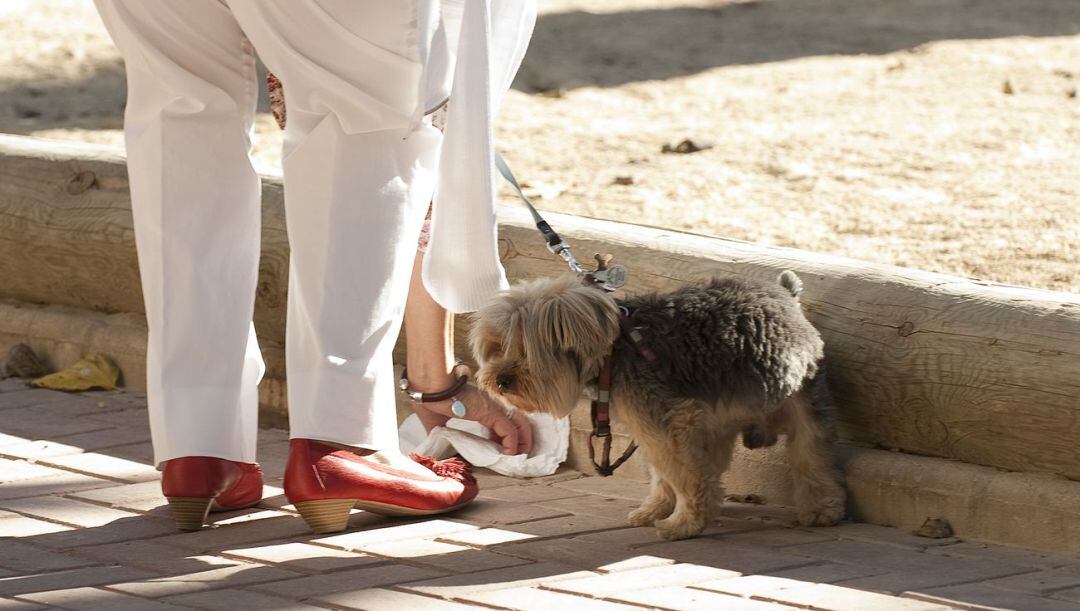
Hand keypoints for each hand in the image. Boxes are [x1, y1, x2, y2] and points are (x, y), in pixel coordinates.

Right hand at [412, 382, 533, 455]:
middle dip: (522, 439)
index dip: (506, 436)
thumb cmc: (430, 398)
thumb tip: (435, 449)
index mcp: (481, 404)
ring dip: (522, 442)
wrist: (427, 387)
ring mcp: (493, 406)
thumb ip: (441, 434)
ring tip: (517, 457)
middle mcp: (492, 403)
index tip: (501, 450)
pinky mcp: (491, 411)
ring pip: (520, 424)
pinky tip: (506, 455)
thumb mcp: (437, 422)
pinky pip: (509, 431)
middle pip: (519, 420)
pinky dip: (512, 444)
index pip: (504, 420)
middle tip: (517, 456)